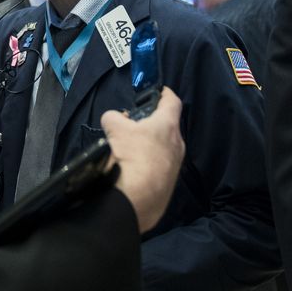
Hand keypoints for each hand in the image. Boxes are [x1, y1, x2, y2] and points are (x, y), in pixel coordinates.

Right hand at [103, 87, 184, 232]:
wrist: (137, 199)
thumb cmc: (130, 156)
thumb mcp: (114, 129)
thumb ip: (114, 118)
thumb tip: (115, 120)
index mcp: (168, 126)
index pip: (172, 101)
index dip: (165, 93)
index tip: (159, 91)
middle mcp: (177, 143)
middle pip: (166, 126)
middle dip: (151, 123)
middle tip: (133, 124)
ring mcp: (175, 165)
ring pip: (163, 147)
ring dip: (149, 144)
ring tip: (129, 149)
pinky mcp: (169, 183)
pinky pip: (159, 165)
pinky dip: (148, 163)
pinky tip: (133, 169)